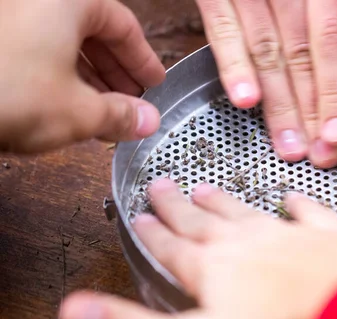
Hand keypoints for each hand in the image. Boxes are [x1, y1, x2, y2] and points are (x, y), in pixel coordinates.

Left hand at [0, 0, 165, 152]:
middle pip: (91, 31)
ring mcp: (10, 17)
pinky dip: (53, 74)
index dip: (143, 60)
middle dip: (115, 72)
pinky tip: (62, 105)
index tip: (154, 83)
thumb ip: (120, 115)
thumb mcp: (78, 112)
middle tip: (130, 103)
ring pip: (59, 40)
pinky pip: (31, 48)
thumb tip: (145, 120)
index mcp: (68, 0)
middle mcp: (35, 0)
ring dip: (86, 77)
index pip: (123, 25)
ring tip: (100, 111)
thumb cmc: (3, 94)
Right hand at [60, 179, 336, 318]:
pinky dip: (298, 204)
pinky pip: (309, 214)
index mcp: (214, 271)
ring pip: (246, 213)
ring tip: (206, 187)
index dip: (153, 234)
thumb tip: (74, 313)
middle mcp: (247, 245)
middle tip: (165, 185)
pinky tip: (292, 196)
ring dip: (223, 202)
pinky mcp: (330, 238)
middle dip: (179, 207)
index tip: (140, 213)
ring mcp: (290, 237)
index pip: (172, 248)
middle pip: (203, 223)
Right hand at [195, 0, 336, 167]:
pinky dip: (235, 67)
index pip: (334, 40)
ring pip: (268, 53)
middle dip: (312, 111)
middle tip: (319, 154)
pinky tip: (246, 101)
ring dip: (279, 105)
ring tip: (288, 146)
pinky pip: (223, 30)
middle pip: (302, 56)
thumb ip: (329, 16)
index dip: (336, 90)